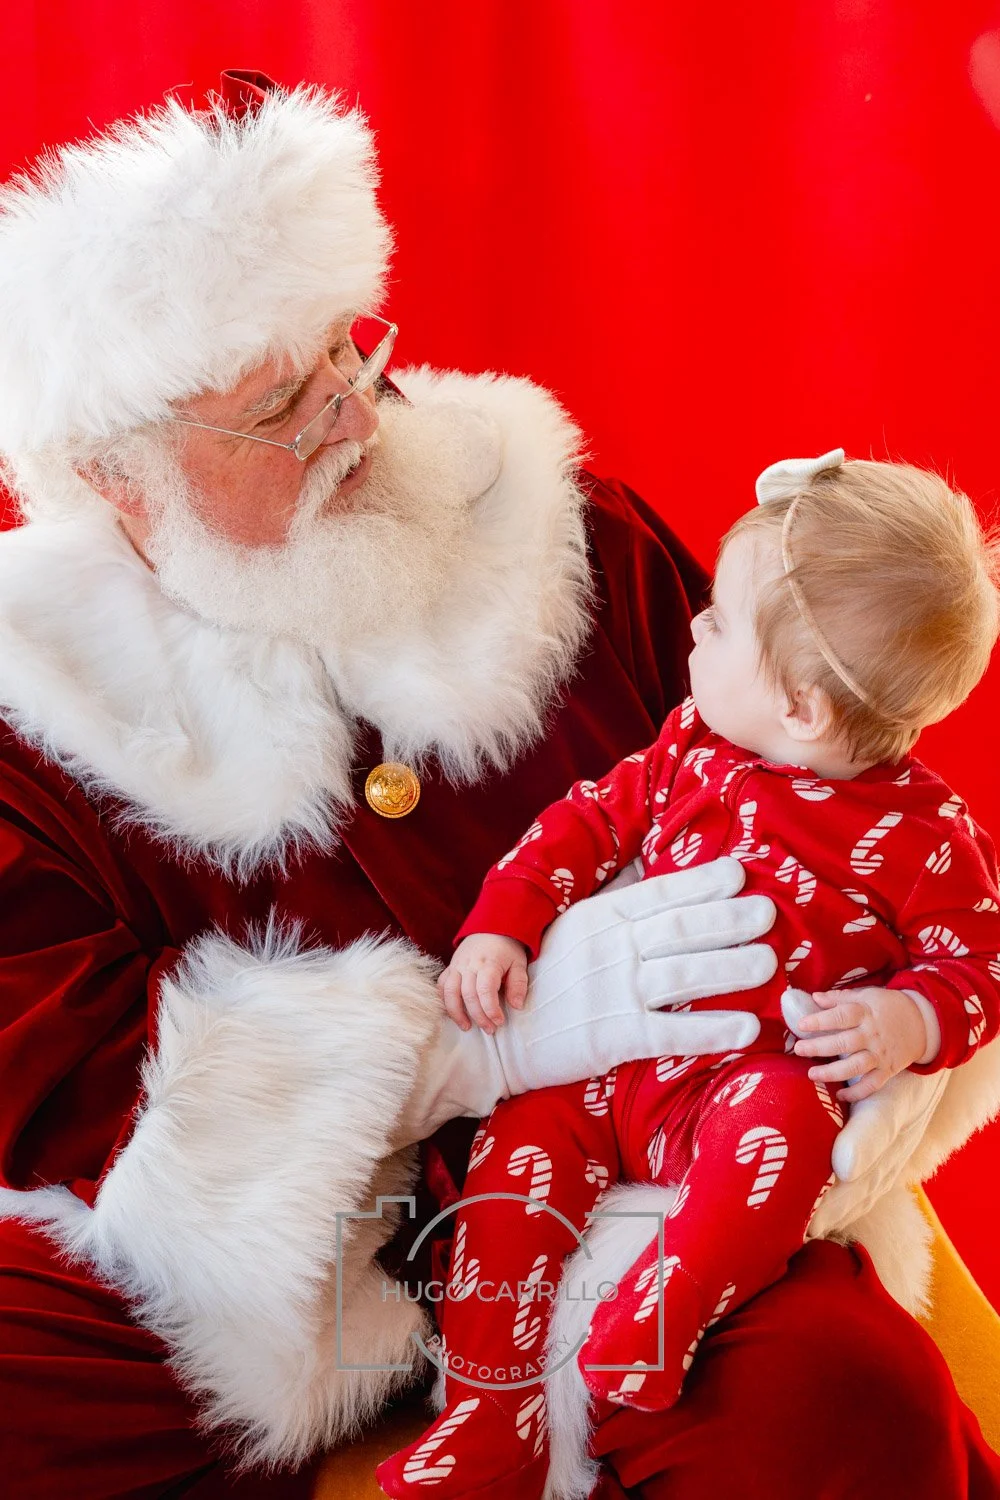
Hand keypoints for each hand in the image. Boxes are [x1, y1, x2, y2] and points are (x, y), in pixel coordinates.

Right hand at [440, 933, 528, 1033]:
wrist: (492, 926)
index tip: (499, 1021)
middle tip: (490, 1029)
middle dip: (478, 1016)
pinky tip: (452, 1013)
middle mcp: (470, 964)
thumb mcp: (519, 963)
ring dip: (456, 1012)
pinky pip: (441, 985)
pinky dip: (443, 1001)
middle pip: (468, 994)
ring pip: (450, 992)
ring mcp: (457, 965)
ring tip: (467, 1027)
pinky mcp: (450, 967)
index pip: (485, 990)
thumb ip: (518, 984)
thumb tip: (516, 1006)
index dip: (491, 1009)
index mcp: (489, 963)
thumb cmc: (507, 948)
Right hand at [495, 856, 777, 1093]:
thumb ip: (615, 905)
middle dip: (729, 918)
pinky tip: (747, 1027)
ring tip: (768, 963)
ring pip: (683, 974)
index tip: (739, 874)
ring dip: (731, 968)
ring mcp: (614, 992)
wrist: (501, 1036)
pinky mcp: (614, 1037)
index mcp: (602, 918)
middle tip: (769, 912)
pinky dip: (711, 1029)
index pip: (661, 893)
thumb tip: (649, 869)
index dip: (703, 883)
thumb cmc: (546, 979)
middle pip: (681, 928)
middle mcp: (611, 949)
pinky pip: (672, 1032)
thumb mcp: (574, 928)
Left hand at [793, 987, 928, 1101]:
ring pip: (856, 1066)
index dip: (820, 1021)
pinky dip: (857, 1093)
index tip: (801, 1025)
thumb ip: (840, 997)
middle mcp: (872, 1035)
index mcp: (866, 1013)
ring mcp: (881, 1055)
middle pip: (844, 1043)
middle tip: (798, 1050)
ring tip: (812, 1074)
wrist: (922, 1023)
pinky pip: (872, 1084)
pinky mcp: (889, 1070)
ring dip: (833, 1072)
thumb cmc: (889, 1006)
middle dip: (820, 1047)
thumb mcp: (867, 996)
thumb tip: (815, 997)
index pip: (841, 1016)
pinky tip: (840, 1095)